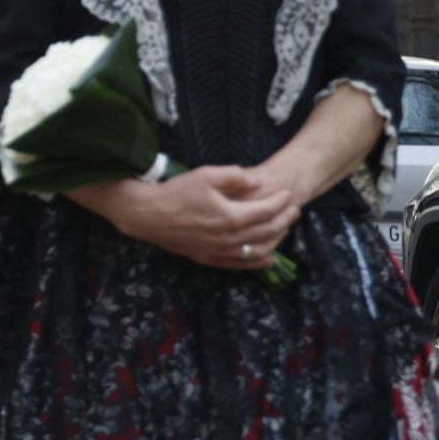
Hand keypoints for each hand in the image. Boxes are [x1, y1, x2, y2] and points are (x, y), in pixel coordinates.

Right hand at [79, 167, 299, 270]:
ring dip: (276, 240)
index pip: (267, 211)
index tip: (287, 194)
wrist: (146, 215)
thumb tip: (258, 182)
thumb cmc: (175, 192)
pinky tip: (269, 258)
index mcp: (231, 217)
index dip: (281, 202)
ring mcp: (220, 252)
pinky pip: (241, 265)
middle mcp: (230, 239)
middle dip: (284, 220)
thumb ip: (235, 177)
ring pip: (259, 251)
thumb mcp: (206, 175)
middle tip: (294, 210)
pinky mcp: (210, 259)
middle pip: (268, 232)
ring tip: (284, 229)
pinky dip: (259, 262)